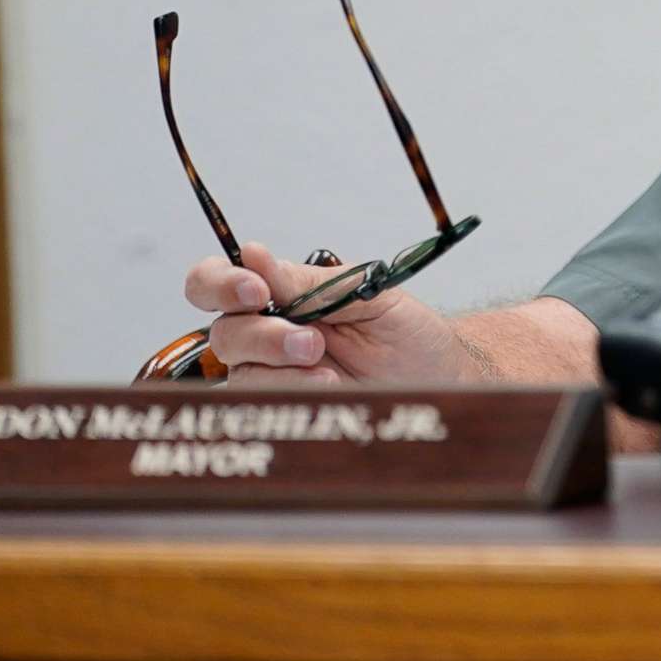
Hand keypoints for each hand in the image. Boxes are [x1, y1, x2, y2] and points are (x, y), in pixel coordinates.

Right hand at [184, 242, 482, 387]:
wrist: (440, 382)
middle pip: (224, 330)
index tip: (255, 289)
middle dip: (263, 334)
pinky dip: (292, 390)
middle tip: (311, 341)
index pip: (219, 281)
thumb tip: (252, 255)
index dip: (220, 283)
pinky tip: (328, 387)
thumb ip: (310, 283)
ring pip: (239, 369)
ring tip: (328, 368)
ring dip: (281, 365)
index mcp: (284, 293)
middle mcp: (269, 331)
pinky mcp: (285, 405)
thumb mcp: (370, 294)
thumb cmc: (409, 334)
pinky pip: (260, 400)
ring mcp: (274, 372)